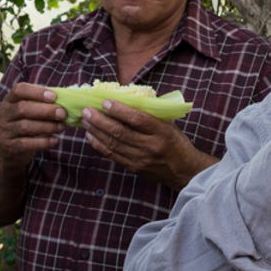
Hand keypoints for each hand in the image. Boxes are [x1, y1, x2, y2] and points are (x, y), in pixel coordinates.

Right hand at [0, 82, 65, 175]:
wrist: (5, 150)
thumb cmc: (24, 124)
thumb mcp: (28, 111)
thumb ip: (42, 103)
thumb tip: (67, 99)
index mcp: (10, 100)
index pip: (19, 90)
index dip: (37, 92)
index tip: (54, 96)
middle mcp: (4, 113)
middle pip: (22, 108)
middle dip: (45, 111)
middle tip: (63, 113)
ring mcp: (5, 130)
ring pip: (25, 126)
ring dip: (47, 126)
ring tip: (61, 127)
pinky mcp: (9, 146)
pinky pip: (26, 143)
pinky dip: (43, 142)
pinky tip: (55, 140)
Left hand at [80, 101, 215, 189]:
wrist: (185, 171)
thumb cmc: (177, 143)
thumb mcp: (170, 125)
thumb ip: (151, 115)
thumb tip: (129, 99)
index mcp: (162, 132)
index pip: (138, 120)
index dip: (120, 110)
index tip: (106, 102)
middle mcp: (150, 146)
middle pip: (120, 132)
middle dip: (100, 120)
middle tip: (87, 110)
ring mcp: (141, 159)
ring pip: (113, 144)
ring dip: (96, 131)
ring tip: (85, 120)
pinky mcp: (134, 168)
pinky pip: (112, 155)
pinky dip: (99, 144)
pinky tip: (91, 135)